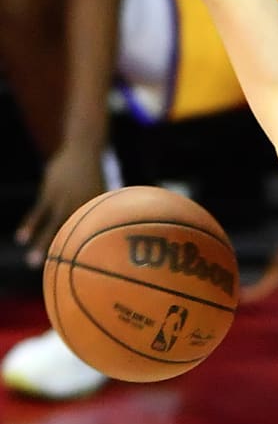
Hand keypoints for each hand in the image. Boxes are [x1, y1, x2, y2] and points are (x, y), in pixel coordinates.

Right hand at [16, 145, 106, 266]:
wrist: (84, 149)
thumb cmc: (95, 175)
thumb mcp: (103, 193)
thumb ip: (104, 213)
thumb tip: (111, 230)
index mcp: (97, 210)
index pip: (95, 235)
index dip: (91, 253)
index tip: (87, 273)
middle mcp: (82, 207)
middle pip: (72, 234)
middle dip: (64, 254)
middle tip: (58, 274)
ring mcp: (64, 199)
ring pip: (51, 226)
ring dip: (40, 244)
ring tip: (32, 263)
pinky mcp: (49, 193)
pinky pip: (38, 212)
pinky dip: (30, 225)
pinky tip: (21, 238)